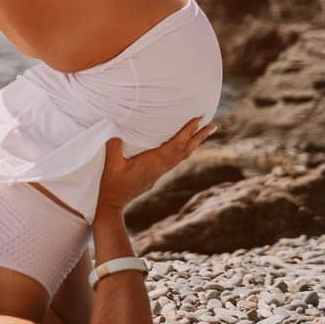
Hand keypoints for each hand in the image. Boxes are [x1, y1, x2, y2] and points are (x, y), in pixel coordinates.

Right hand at [96, 116, 215, 211]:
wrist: (112, 204)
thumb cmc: (111, 183)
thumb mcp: (111, 163)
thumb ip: (114, 146)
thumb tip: (116, 133)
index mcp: (153, 162)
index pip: (175, 144)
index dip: (188, 131)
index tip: (199, 119)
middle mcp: (160, 167)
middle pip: (185, 150)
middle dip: (199, 137)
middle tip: (212, 125)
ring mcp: (158, 173)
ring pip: (182, 156)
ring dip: (193, 144)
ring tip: (203, 133)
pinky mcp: (155, 175)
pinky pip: (175, 161)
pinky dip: (184, 151)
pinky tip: (184, 148)